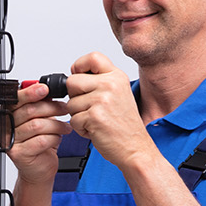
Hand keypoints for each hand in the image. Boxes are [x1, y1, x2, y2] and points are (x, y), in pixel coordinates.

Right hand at [1, 81, 71, 185]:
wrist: (39, 169)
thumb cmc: (39, 143)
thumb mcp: (39, 119)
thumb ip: (38, 104)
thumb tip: (46, 89)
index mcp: (6, 114)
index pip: (15, 99)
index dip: (30, 93)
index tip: (45, 89)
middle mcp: (5, 127)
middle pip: (29, 111)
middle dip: (51, 107)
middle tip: (64, 108)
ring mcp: (10, 141)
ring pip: (37, 125)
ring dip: (56, 124)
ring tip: (65, 127)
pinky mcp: (19, 154)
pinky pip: (40, 141)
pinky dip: (54, 138)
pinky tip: (58, 138)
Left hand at [63, 53, 155, 168]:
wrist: (135, 148)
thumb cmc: (125, 125)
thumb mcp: (119, 94)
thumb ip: (100, 82)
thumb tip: (75, 75)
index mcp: (117, 77)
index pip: (92, 57)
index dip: (79, 66)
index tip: (78, 76)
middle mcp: (110, 85)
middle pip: (72, 81)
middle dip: (75, 97)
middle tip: (90, 108)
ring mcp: (102, 100)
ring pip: (70, 103)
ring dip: (78, 116)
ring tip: (96, 121)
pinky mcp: (94, 116)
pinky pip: (73, 120)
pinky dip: (81, 129)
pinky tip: (96, 129)